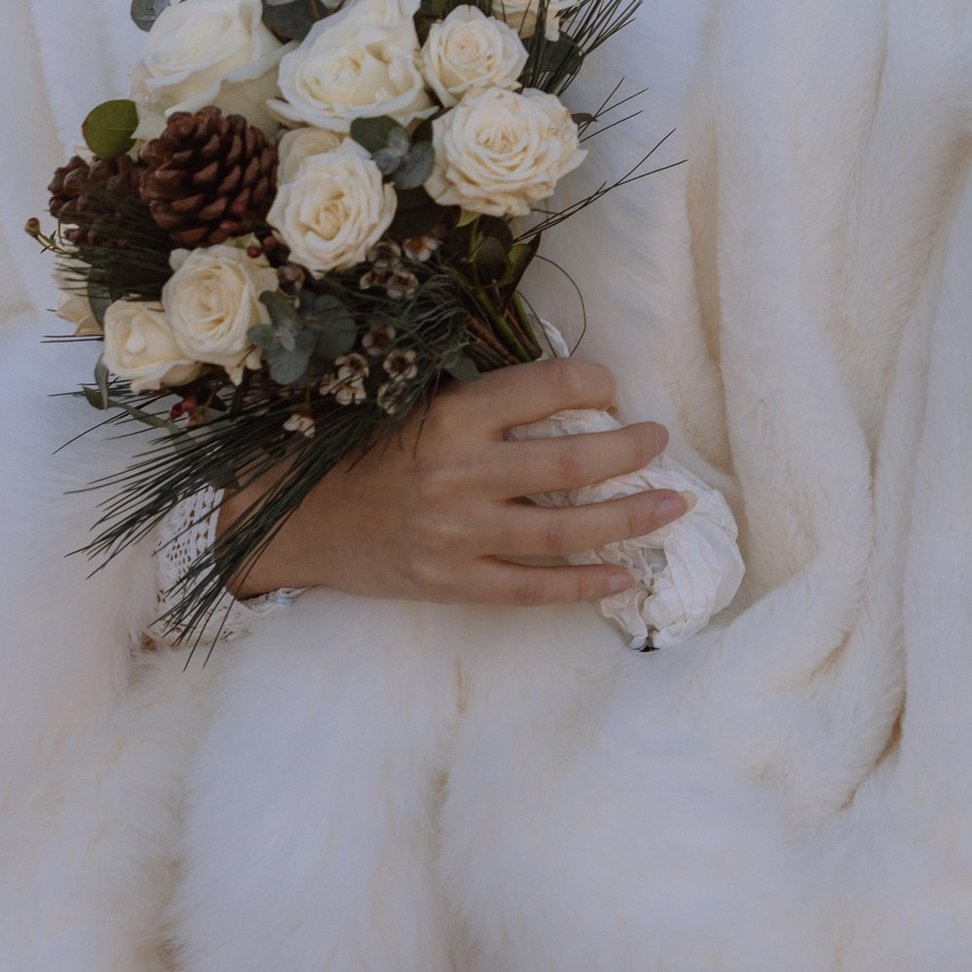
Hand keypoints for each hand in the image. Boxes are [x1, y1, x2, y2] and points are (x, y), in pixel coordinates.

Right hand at [225, 359, 689, 609]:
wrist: (298, 517)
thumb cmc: (364, 450)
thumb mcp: (417, 403)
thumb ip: (484, 401)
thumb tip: (573, 392)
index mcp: (452, 414)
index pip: (547, 388)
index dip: (593, 383)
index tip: (611, 388)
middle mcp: (460, 473)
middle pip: (573, 464)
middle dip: (631, 451)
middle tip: (661, 442)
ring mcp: (458, 536)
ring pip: (565, 531)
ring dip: (630, 518)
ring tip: (673, 507)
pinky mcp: (451, 583)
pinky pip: (532, 589)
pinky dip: (583, 584)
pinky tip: (623, 576)